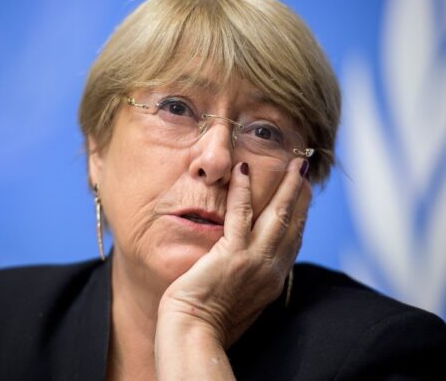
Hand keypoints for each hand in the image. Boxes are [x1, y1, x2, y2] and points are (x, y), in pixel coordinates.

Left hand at [158, 158, 311, 347]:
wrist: (195, 335)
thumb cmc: (210, 322)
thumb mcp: (241, 299)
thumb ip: (250, 279)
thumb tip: (251, 266)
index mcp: (272, 280)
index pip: (293, 240)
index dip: (300, 214)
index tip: (303, 194)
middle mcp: (271, 270)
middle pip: (293, 224)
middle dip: (300, 194)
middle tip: (304, 168)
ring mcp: (255, 261)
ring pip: (277, 215)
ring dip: (287, 186)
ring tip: (293, 162)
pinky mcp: (233, 255)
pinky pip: (240, 215)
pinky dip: (243, 190)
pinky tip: (243, 169)